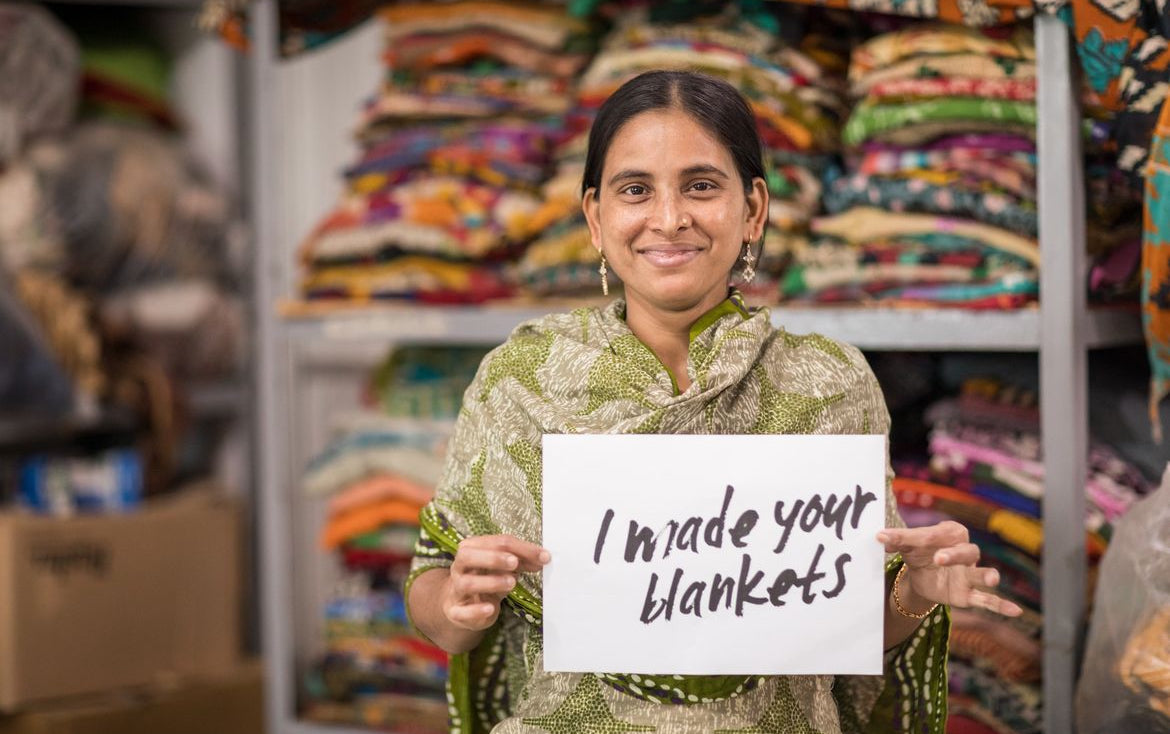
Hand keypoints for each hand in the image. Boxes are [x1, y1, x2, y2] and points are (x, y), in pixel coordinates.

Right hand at [442, 535, 549, 631]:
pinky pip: (462, 611)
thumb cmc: (486, 579)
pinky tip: (491, 608)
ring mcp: (456, 590)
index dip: (521, 548)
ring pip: (466, 583)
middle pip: (468, 556)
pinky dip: (476, 610)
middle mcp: (460, 567)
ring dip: (490, 582)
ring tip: (511, 583)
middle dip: (493, 558)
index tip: (543, 556)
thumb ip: (522, 560)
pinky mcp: (456, 612)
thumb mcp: (504, 566)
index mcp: (472, 549)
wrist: (464, 605)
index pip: (495, 542)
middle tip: (515, 563)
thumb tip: (543, 558)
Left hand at [877, 521, 1021, 617]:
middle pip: (966, 551)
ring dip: (987, 575)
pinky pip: (988, 600)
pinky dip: (1001, 605)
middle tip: (939, 558)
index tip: (890, 540)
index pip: (934, 534)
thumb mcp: (906, 546)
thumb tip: (879, 537)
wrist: (921, 575)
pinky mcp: (970, 594)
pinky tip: (1016, 612)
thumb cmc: (918, 552)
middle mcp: (965, 551)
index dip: (914, 538)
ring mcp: (970, 574)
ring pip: (981, 573)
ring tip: (992, 579)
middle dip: (954, 555)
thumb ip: (896, 540)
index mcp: (950, 532)